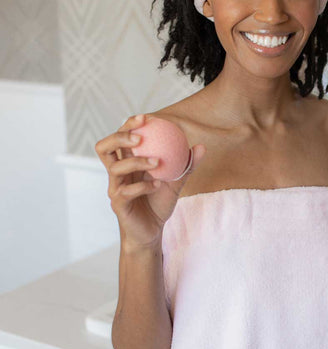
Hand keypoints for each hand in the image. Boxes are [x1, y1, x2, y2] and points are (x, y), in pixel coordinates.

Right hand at [95, 114, 205, 248]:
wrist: (152, 231)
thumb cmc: (159, 202)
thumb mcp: (176, 182)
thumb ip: (187, 165)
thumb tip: (201, 146)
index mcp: (126, 163)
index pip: (120, 139)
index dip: (128, 125)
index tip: (145, 117)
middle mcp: (117, 173)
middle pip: (105, 148)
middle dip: (119, 137)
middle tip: (139, 137)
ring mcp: (115, 188)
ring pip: (115, 168)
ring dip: (137, 161)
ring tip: (157, 162)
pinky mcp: (118, 204)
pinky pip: (126, 191)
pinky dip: (143, 186)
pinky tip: (158, 185)